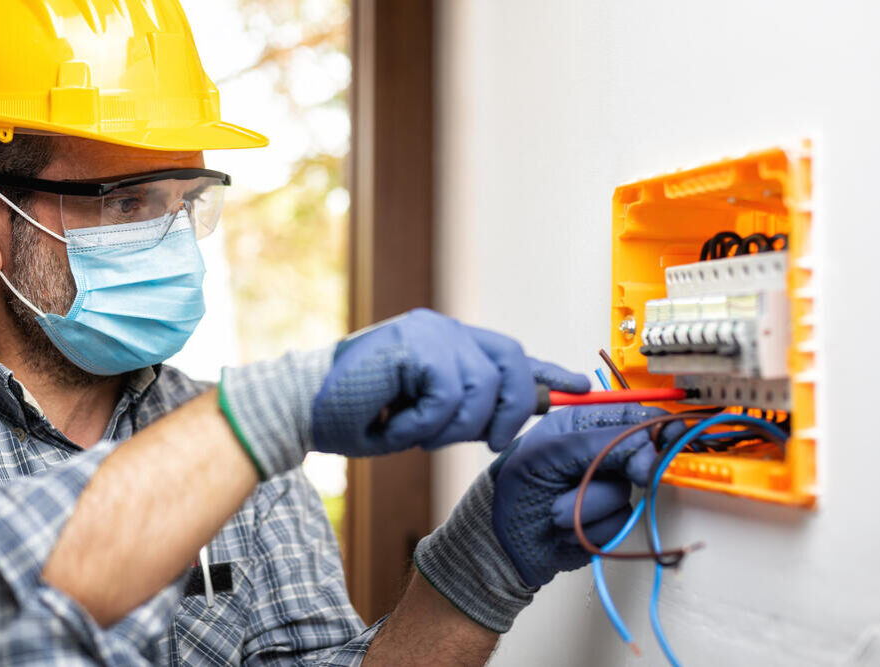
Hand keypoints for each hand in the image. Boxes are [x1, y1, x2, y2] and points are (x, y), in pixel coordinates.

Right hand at [311, 308, 588, 455]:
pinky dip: (425, 422)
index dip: (546, 372)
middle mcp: (443, 330)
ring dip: (451, 427)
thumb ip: (468, 411)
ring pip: (482, 386)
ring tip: (413, 431)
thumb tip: (512, 419)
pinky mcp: (414, 343)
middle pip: (511, 362)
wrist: (302, 411)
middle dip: (510, 410)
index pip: (509, 354)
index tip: (579, 387)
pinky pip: (448, 394)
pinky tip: (396, 423)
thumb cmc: (358, 417)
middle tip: (491, 443)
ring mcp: (428, 332)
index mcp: (448, 343)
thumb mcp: (425, 419)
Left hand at [413, 402, 679, 631]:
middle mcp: (595, 453)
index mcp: (578, 425)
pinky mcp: (608, 518)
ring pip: (626, 491)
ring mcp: (604, 486)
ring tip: (555, 511)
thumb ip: (596, 444)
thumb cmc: (513, 490)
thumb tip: (645, 444)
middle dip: (630, 465)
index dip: (652, 424)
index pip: (626, 416)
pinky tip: (565, 528)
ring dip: (589, 504)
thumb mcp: (548, 456)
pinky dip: (592, 526)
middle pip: (638, 453)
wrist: (501, 544)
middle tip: (633, 472)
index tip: (671, 433)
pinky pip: (620, 520)